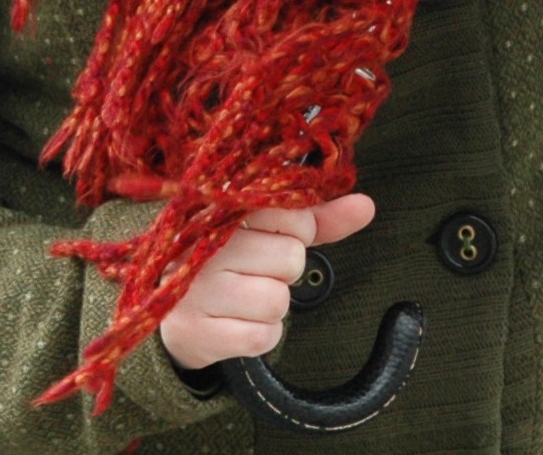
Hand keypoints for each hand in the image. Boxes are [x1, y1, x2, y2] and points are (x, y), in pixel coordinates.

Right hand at [158, 193, 377, 370]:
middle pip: (290, 259)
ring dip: (272, 305)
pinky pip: (263, 336)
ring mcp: (194, 290)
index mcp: (220, 210)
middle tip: (255, 271)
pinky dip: (261, 334)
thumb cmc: (232, 262)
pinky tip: (239, 322)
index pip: (292, 214)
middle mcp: (202, 246)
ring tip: (245, 297)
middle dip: (283, 271)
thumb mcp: (271, 232)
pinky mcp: (196, 333)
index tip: (275, 235)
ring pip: (277, 300)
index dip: (298, 231)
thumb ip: (317, 220)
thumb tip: (366, 206)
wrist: (176, 311)